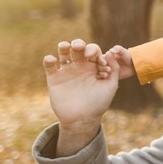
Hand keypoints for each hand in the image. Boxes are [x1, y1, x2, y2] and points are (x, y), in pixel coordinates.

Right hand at [43, 40, 119, 155]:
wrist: (82, 119)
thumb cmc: (99, 103)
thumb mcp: (110, 86)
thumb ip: (113, 70)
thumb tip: (110, 53)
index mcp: (94, 67)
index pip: (94, 52)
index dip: (96, 53)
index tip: (100, 63)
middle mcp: (80, 67)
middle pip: (79, 49)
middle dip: (79, 44)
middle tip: (79, 47)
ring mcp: (67, 72)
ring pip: (63, 54)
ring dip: (63, 47)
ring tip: (65, 46)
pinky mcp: (54, 79)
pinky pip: (50, 66)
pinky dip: (48, 60)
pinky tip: (51, 59)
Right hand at [97, 45, 134, 79]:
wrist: (132, 65)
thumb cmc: (127, 56)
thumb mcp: (123, 51)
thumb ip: (118, 49)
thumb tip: (110, 50)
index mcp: (106, 56)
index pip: (99, 58)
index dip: (101, 61)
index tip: (105, 63)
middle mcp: (104, 63)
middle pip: (99, 65)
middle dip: (102, 68)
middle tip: (108, 70)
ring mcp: (105, 70)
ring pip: (100, 72)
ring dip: (102, 74)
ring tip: (107, 75)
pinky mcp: (108, 76)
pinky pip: (104, 78)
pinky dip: (104, 78)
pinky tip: (106, 79)